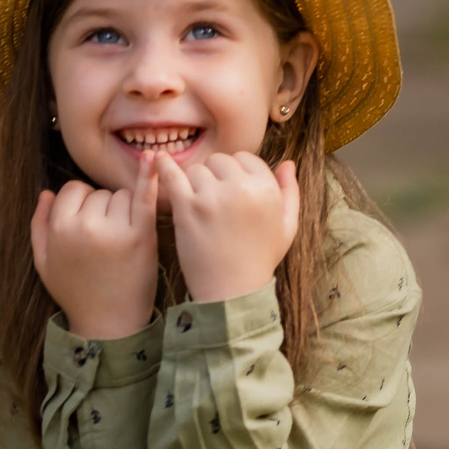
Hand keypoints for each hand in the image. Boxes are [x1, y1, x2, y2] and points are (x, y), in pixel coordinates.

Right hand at [30, 152, 158, 339]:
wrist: (109, 325)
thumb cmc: (75, 293)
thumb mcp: (44, 262)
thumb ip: (39, 226)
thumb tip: (47, 192)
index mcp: (60, 228)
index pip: (73, 191)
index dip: (81, 205)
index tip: (87, 227)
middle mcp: (86, 224)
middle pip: (99, 193)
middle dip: (103, 209)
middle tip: (105, 242)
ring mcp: (115, 229)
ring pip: (121, 196)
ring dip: (124, 211)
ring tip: (121, 242)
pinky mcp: (142, 236)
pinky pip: (144, 197)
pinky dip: (149, 176)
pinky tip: (155, 159)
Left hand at [157, 149, 299, 303]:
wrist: (232, 289)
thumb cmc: (260, 258)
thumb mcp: (287, 227)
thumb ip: (290, 192)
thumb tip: (288, 163)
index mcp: (266, 189)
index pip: (245, 158)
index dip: (237, 173)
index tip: (231, 191)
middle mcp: (241, 188)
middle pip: (220, 161)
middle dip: (216, 177)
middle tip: (215, 203)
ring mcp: (212, 196)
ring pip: (197, 170)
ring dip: (195, 184)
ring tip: (200, 209)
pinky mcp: (187, 207)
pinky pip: (172, 176)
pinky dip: (164, 167)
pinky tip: (158, 160)